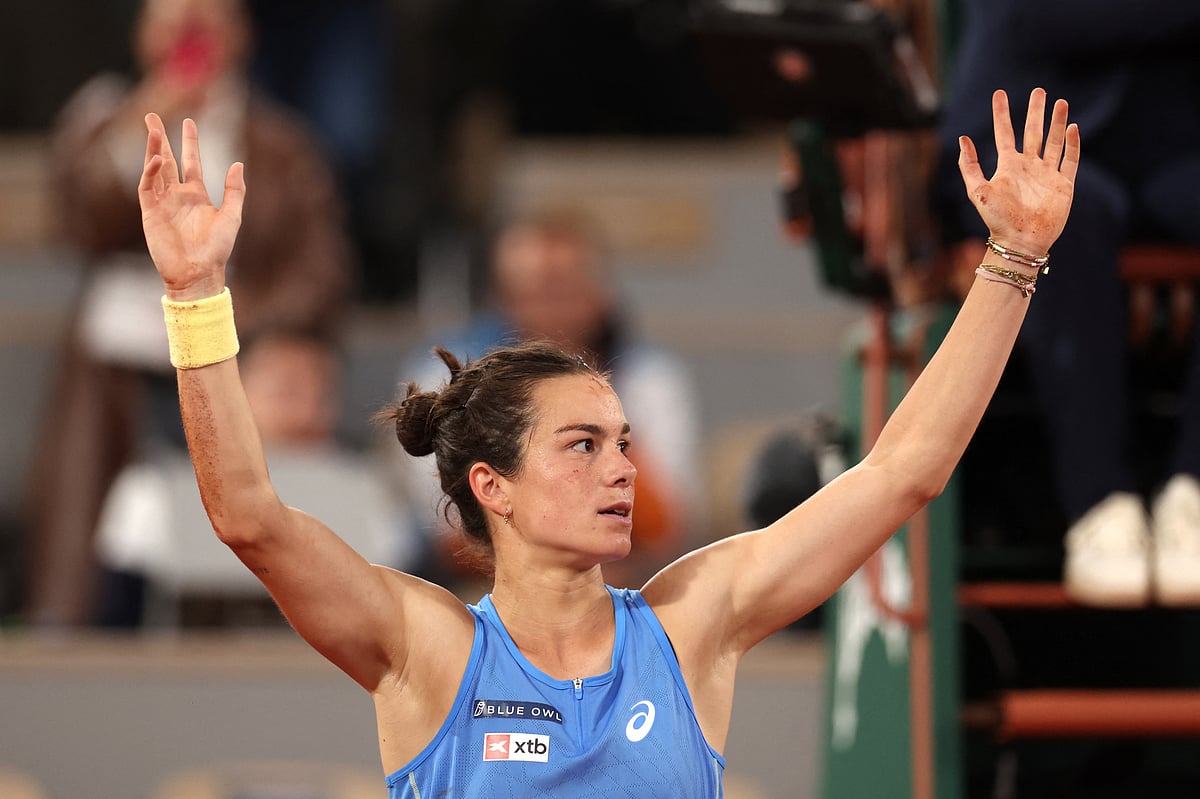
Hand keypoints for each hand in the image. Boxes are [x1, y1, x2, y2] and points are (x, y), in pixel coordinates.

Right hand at [137, 113, 244, 299]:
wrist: (199, 273)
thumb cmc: (217, 249)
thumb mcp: (232, 216)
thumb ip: (235, 191)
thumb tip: (238, 164)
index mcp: (197, 195)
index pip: (191, 162)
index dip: (190, 142)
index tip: (189, 122)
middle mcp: (177, 196)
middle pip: (166, 160)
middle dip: (160, 139)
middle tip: (151, 116)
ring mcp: (162, 203)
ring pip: (154, 169)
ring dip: (152, 149)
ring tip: (152, 128)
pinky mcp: (150, 213)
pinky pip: (147, 188)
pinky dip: (149, 172)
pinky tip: (155, 159)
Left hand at [958, 88, 1079, 255]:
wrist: (1021, 241)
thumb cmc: (997, 219)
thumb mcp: (978, 190)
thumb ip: (969, 165)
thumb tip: (962, 138)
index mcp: (1008, 167)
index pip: (1005, 134)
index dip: (1002, 114)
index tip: (1000, 94)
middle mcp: (1028, 167)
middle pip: (1034, 132)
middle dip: (1036, 112)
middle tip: (1039, 91)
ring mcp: (1047, 175)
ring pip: (1054, 142)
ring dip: (1058, 122)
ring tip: (1060, 102)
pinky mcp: (1063, 185)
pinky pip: (1069, 160)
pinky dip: (1072, 144)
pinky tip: (1073, 127)